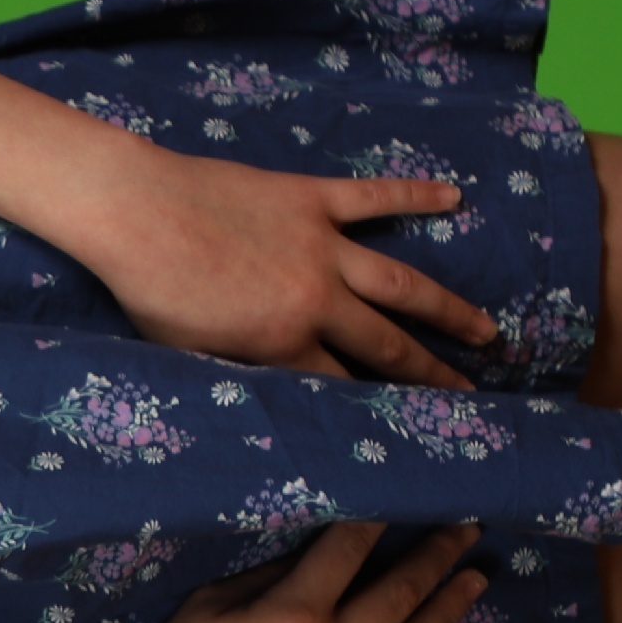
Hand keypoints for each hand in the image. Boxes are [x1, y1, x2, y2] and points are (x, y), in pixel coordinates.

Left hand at [55, 146, 500, 385]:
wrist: (134, 212)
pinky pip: (374, 197)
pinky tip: (455, 196)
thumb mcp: (191, 355)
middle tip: (472, 392)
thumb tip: (273, 394)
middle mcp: (316, 299)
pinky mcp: (311, 198)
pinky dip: (415, 195)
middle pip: (387, 344)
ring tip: (487, 329)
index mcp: (282, 344)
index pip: (344, 386)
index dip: (381, 409)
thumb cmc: (148, 290)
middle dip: (432, 373)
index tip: (416, 427)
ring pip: (401, 282)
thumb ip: (240, 372)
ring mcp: (320, 245)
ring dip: (447, 307)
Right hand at [98, 523, 491, 622]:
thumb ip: (266, 577)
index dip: (375, 519)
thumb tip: (311, 557)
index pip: (348, 550)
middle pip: (399, 595)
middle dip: (437, 556)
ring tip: (474, 582)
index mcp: (296, 614)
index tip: (401, 496)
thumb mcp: (209, 604)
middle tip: (467, 530)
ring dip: (449, 612)